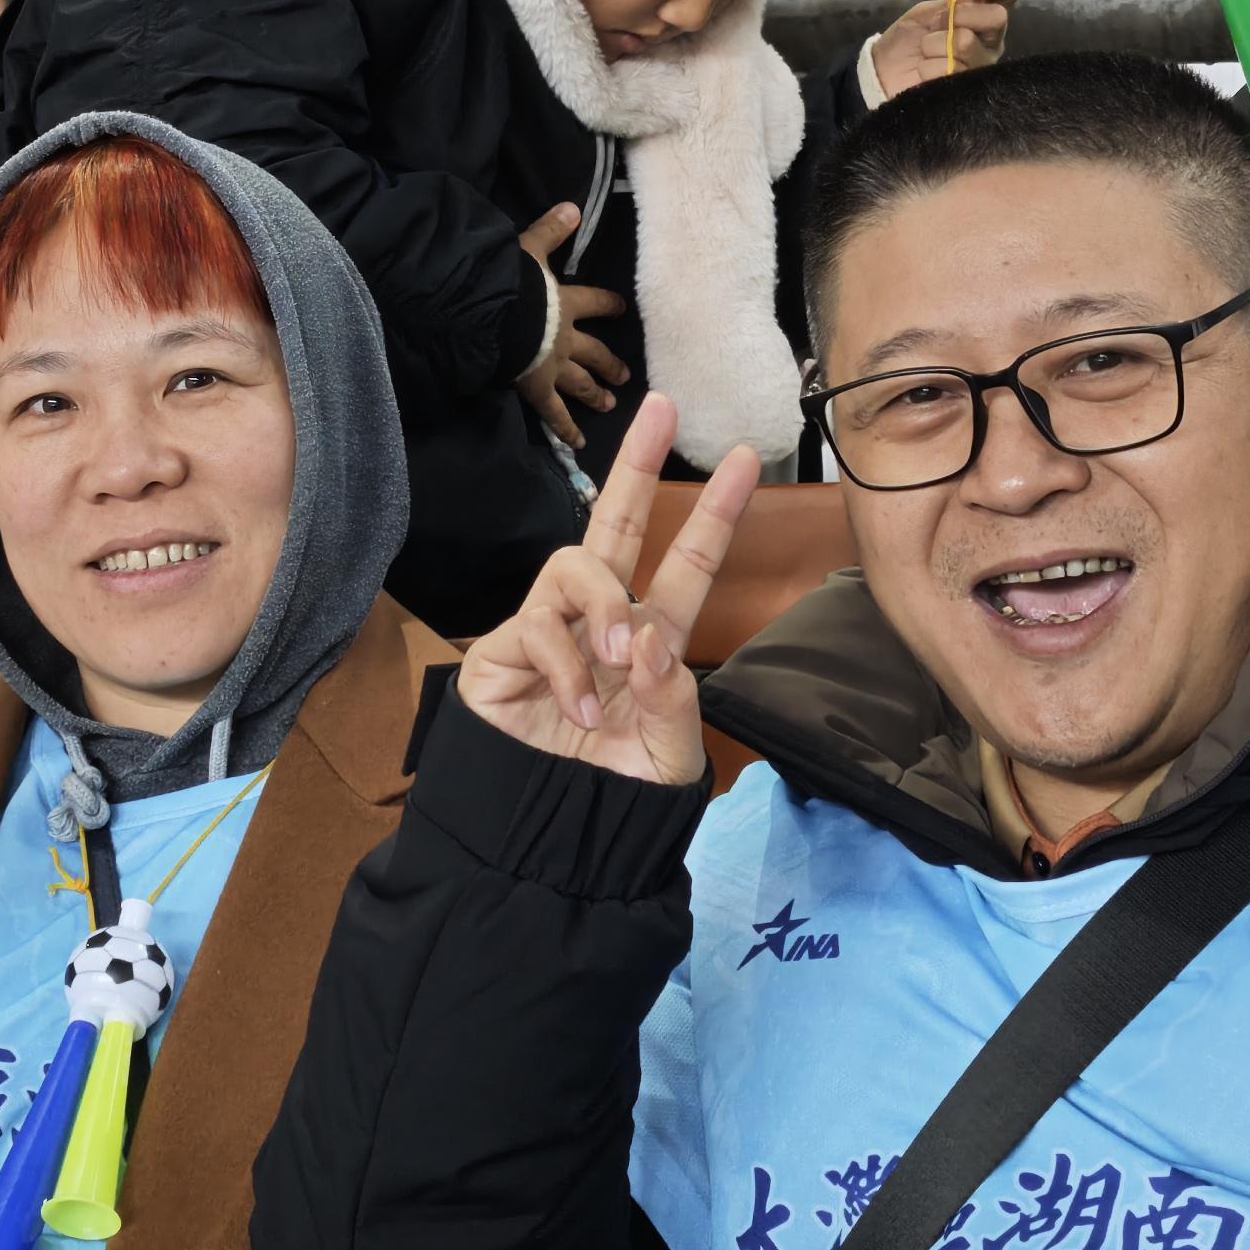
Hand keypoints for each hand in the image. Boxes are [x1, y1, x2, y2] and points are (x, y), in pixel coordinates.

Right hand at [459, 395, 755, 786]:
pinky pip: (534, 629)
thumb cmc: (612, 798)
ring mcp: (549, 632)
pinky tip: (578, 707)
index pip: (688, 564)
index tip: (747, 459)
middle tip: (660, 408)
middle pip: (617, 525)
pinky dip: (565, 666)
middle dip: (638, 465)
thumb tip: (648, 637)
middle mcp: (600, 623)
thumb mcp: (668, 755)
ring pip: (574, 566)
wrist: (551, 841)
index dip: (717, 513)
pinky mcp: (502, 654)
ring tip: (616, 660)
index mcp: (651, 641)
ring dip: (603, 604)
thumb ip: (672, 698)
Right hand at [511, 201, 624, 442]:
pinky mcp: (537, 388)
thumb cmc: (510, 282)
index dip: (609, 305)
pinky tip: (580, 443)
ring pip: (581, 383)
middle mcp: (567, 338)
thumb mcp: (530, 248)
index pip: (596, 302)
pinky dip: (567, 429)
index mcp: (566, 304)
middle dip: (610, 363)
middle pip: (596, 352)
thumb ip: (550, 230)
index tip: (621, 309)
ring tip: (609, 403)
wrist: (493, 315)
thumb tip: (572, 206)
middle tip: (625, 375)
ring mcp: (553, 366)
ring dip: (596, 393)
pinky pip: (554, 413)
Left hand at [869, 0, 1019, 96]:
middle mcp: (991, 41)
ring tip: (925, 51)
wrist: (884, 71)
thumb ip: (953, 4)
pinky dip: (928, 66)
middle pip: (997, 17)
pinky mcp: (969, 90)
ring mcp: (982, 67)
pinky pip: (949, 68)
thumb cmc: (910, 38)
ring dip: (934, 43)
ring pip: (966, 42)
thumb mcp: (928, 12)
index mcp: (984, 16)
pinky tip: (923, 71)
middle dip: (959, 14)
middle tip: (938, 24)